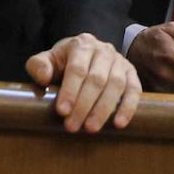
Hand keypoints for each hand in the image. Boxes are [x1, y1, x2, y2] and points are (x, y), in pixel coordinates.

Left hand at [26, 33, 141, 133]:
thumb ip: (39, 66)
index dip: (70, 91)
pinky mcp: (131, 73)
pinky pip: (135, 90)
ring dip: (104, 109)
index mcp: (82, 44)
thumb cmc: (64, 62)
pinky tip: (119, 124)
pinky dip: (128, 107)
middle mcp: (103, 50)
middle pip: (97, 79)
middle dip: (84, 105)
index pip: (77, 68)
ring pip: (116, 85)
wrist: (85, 55)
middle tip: (72, 126)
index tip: (62, 112)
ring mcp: (120, 61)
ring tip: (91, 128)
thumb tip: (43, 77)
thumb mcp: (48, 60)